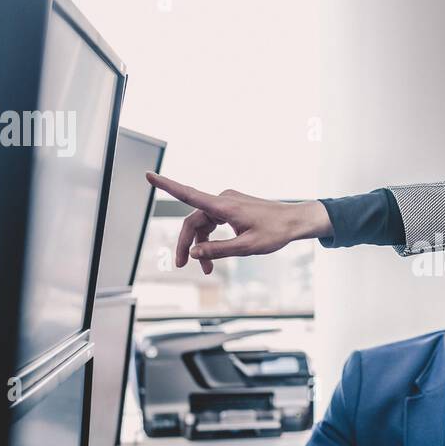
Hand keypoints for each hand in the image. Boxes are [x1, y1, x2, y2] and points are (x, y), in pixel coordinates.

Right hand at [146, 173, 332, 273]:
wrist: (295, 221)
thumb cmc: (275, 232)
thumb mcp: (247, 248)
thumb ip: (218, 250)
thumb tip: (193, 253)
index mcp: (224, 206)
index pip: (189, 195)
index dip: (167, 186)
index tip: (149, 175)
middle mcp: (222, 200)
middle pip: (194, 221)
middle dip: (187, 244)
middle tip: (182, 266)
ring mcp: (227, 202)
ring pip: (203, 224)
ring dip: (201, 245)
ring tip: (206, 269)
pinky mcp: (232, 207)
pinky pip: (213, 222)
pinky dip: (211, 239)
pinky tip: (213, 256)